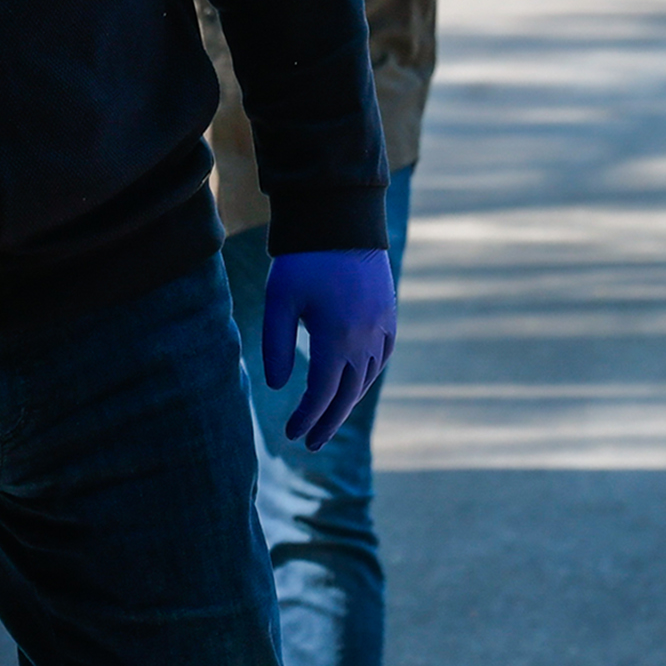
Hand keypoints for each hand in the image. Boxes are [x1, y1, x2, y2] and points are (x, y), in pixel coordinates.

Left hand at [260, 248, 397, 450]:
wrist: (342, 222)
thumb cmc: (303, 260)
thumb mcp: (279, 301)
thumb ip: (276, 345)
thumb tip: (279, 386)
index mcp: (336, 340)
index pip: (321, 394)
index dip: (307, 418)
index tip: (291, 434)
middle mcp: (364, 340)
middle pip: (346, 395)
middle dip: (327, 422)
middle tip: (310, 443)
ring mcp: (381, 329)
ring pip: (366, 379)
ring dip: (347, 402)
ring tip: (328, 418)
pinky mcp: (388, 316)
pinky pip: (382, 358)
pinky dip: (367, 377)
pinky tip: (354, 384)